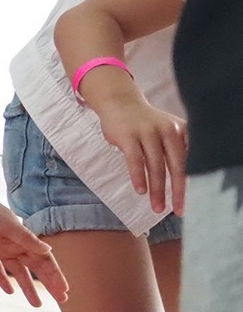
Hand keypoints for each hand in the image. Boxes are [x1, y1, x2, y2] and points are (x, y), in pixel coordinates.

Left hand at [0, 191, 68, 306]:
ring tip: (37, 304)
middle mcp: (16, 247)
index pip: (45, 261)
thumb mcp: (9, 226)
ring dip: (28, 288)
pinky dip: (3, 280)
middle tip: (62, 300)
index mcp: (24, 240)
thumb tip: (48, 250)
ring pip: (19, 273)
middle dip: (49, 284)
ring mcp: (1, 251)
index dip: (56, 275)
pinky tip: (10, 292)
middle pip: (37, 269)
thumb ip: (27, 239)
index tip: (65, 290)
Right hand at [92, 87, 188, 215]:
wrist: (119, 102)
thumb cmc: (144, 123)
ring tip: (156, 207)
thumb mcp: (167, 131)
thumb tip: (185, 182)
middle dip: (178, 191)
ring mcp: (147, 132)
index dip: (192, 183)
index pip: (191, 161)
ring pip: (155, 166)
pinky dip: (138, 177)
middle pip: (176, 165)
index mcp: (182, 130)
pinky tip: (140, 190)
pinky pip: (135, 161)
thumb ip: (177, 149)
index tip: (190, 202)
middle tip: (177, 210)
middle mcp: (168, 130)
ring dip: (157, 189)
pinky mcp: (128, 136)